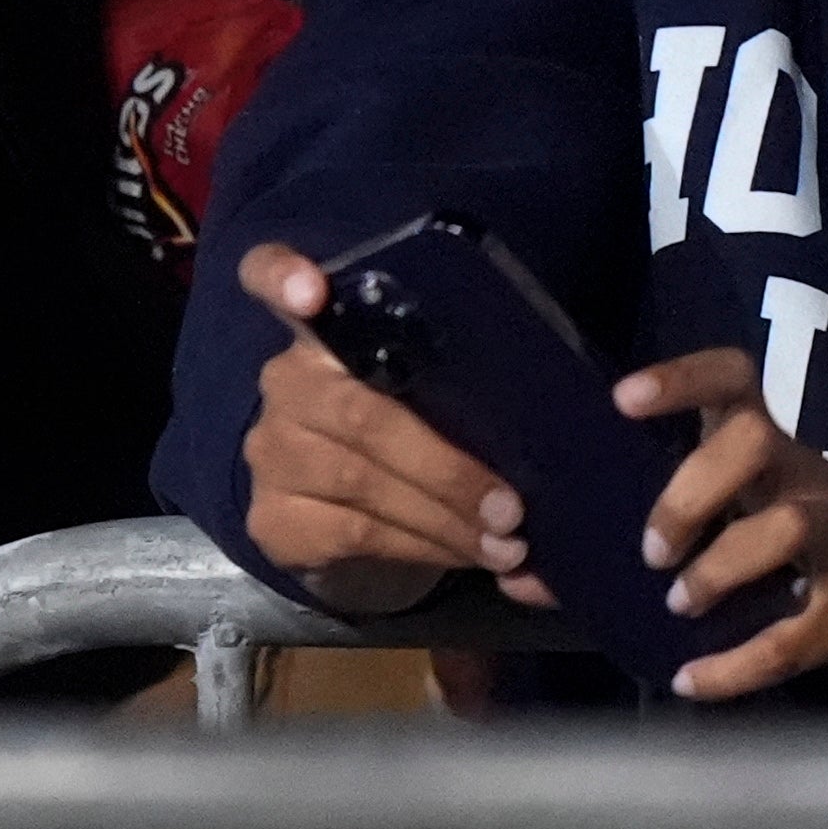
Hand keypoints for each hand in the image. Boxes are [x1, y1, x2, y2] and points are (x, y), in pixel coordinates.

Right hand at [231, 243, 540, 616]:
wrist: (348, 529)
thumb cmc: (413, 438)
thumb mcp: (432, 396)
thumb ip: (458, 384)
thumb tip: (558, 413)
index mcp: (324, 331)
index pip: (269, 275)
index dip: (282, 277)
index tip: (310, 292)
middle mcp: (284, 382)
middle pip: (357, 413)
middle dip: (444, 466)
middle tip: (511, 507)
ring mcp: (270, 452)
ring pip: (359, 480)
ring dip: (445, 517)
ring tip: (505, 542)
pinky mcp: (271, 520)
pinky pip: (354, 532)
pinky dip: (422, 546)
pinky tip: (464, 553)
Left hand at [610, 347, 827, 703]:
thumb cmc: (792, 549)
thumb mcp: (731, 521)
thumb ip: (627, 538)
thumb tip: (514, 573)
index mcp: (766, 444)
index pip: (734, 378)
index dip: (682, 378)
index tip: (623, 400)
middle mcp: (803, 476)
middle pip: (753, 442)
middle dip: (690, 490)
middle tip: (649, 549)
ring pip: (788, 525)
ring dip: (722, 566)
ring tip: (677, 605)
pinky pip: (802, 632)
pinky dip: (741, 665)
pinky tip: (692, 682)